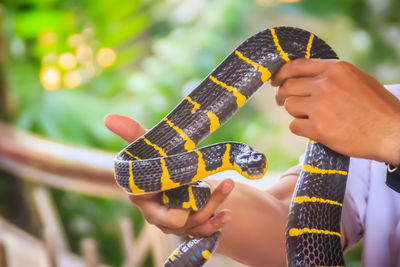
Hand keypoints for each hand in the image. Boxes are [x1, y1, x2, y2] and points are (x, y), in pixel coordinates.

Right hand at [104, 114, 233, 236]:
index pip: (151, 206)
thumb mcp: (151, 146)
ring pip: (193, 223)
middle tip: (207, 184)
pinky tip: (228, 213)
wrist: (182, 176)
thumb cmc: (162, 160)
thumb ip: (132, 133)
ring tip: (228, 184)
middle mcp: (154, 215)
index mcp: (141, 196)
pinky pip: (204, 232)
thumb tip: (108, 117)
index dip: (168, 197)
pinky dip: (217, 222)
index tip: (180, 182)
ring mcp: (172, 224)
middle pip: (176, 220)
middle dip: (194, 205)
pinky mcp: (189, 228)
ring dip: (213, 203)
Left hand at [272, 59, 399, 164]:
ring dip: (295, 113)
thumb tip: (305, 77)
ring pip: (289, 106)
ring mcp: (320, 106)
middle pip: (288, 86)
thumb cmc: (377, 108)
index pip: (296, 66)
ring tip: (310, 117)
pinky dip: (300, 128)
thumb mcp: (357, 79)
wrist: (392, 133)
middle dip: (283, 95)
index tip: (275, 81)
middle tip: (282, 101)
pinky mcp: (318, 128)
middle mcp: (326, 85)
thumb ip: (332, 76)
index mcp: (336, 69)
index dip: (281, 73)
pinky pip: (294, 126)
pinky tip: (313, 129)